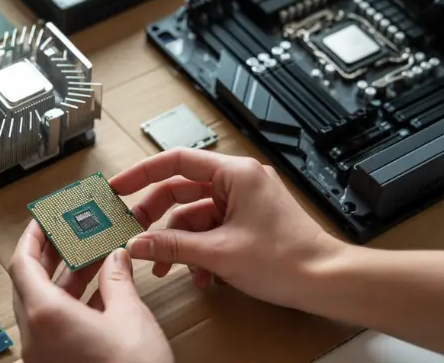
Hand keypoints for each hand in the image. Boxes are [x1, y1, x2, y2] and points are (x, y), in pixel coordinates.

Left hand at [9, 220, 173, 362]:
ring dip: (64, 279)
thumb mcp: (130, 315)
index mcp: (45, 315)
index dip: (32, 237)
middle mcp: (35, 335)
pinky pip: (54, 327)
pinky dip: (71, 304)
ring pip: (43, 306)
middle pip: (29, 283)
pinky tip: (98, 291)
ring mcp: (43, 355)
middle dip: (50, 255)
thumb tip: (116, 257)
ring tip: (90, 256)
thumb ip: (118, 279)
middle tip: (67, 233)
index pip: (22, 263)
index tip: (42, 219)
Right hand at [111, 148, 347, 309]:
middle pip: (180, 190)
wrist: (325, 281)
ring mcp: (242, 202)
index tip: (117, 188)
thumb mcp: (218, 253)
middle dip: (156, 216)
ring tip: (163, 266)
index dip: (141, 173)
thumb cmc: (287, 259)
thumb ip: (172, 246)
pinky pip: (210, 230)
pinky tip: (197, 276)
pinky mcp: (245, 221)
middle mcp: (238, 181)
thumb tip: (136, 243)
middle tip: (133, 233)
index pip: (175, 162)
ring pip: (193, 215)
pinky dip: (198, 250)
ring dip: (177, 242)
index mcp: (234, 174)